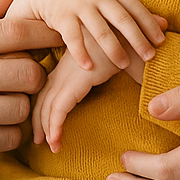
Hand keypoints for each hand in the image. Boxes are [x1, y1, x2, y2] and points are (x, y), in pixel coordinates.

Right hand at [0, 0, 61, 171]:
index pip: (15, 32)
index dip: (46, 34)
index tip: (60, 37)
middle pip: (28, 72)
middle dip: (35, 76)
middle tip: (27, 77)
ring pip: (21, 107)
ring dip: (21, 106)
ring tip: (6, 102)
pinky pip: (8, 137)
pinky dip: (9, 133)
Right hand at [6, 0, 165, 71]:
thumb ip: (134, 9)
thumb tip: (166, 24)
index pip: (135, 7)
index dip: (149, 23)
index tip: (161, 41)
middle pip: (121, 18)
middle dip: (137, 38)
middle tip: (150, 56)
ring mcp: (79, 5)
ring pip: (100, 29)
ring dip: (113, 48)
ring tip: (124, 65)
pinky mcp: (61, 16)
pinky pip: (73, 37)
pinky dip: (82, 53)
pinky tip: (89, 67)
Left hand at [31, 31, 126, 151]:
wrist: (138, 32)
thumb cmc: (132, 47)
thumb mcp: (117, 65)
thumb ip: (113, 75)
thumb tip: (123, 88)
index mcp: (73, 64)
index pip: (50, 88)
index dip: (45, 107)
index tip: (45, 127)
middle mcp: (67, 68)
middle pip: (44, 96)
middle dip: (40, 120)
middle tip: (40, 140)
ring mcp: (70, 73)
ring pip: (48, 104)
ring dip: (46, 127)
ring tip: (49, 146)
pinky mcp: (77, 80)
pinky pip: (60, 107)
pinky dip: (54, 125)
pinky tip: (55, 142)